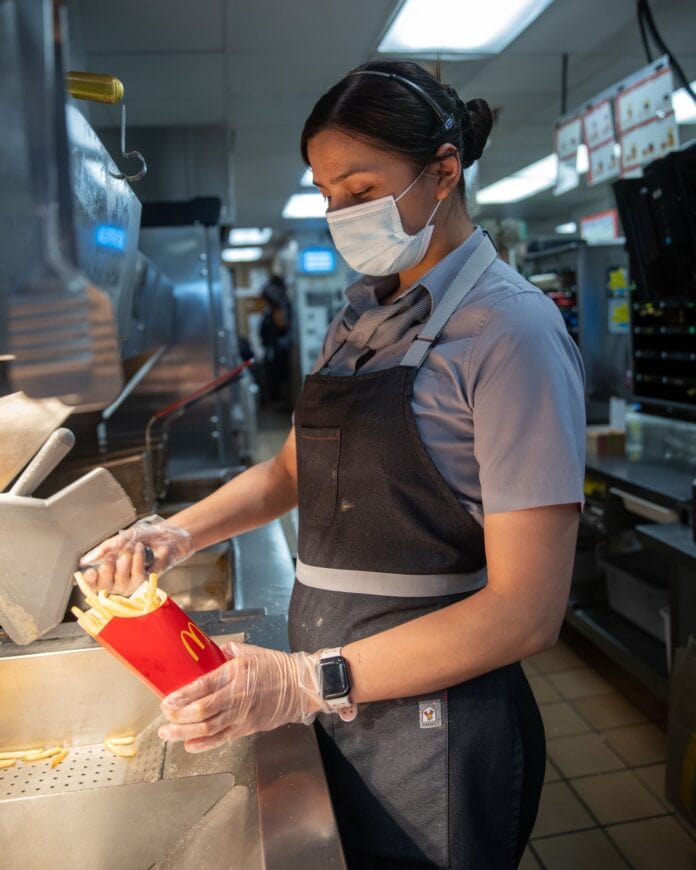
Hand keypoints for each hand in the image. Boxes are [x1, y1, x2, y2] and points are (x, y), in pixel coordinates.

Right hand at [79, 515, 193, 594]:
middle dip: (107, 567)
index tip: (90, 571)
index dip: (90, 581)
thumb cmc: (141, 538)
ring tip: (133, 546)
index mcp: (107, 572)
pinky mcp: (146, 581)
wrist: (163, 535)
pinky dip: (138, 558)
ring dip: (126, 557)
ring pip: (121, 578)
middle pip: (105, 584)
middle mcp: (118, 582)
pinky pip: (137, 574)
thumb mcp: (119, 540)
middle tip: (113, 555)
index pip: (93, 584)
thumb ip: (103, 550)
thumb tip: (85, 561)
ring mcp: (132, 584)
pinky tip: (141, 548)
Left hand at [158, 642, 330, 752]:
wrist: (300, 686)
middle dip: (178, 716)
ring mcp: (241, 714)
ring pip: (208, 728)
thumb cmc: (277, 667)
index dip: (181, 696)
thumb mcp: (252, 652)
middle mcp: (236, 695)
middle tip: (164, 718)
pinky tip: (189, 745)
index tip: (166, 701)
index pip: (202, 686)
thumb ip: (228, 652)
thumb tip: (210, 651)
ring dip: (184, 733)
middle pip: (201, 710)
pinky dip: (204, 744)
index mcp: (235, 672)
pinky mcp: (247, 727)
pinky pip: (222, 738)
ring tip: (168, 734)